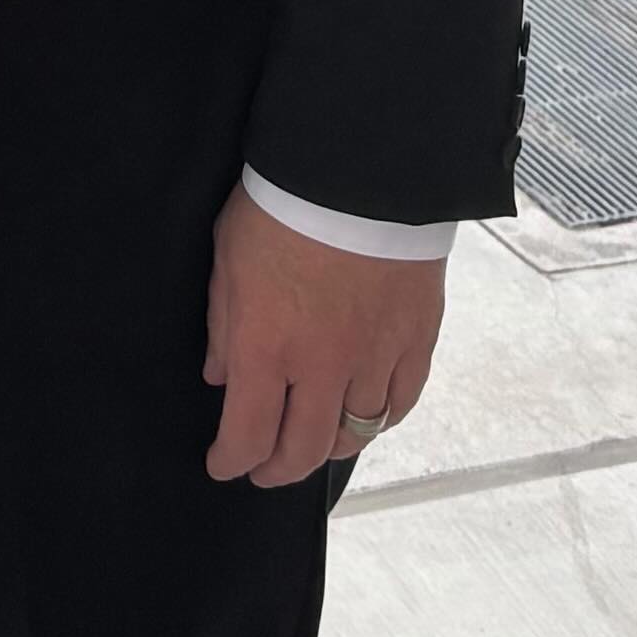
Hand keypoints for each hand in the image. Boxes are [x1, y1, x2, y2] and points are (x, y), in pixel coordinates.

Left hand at [203, 190, 445, 488]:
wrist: (359, 166)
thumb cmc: (284, 202)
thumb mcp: (227, 258)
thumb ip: (222, 324)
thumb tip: (220, 373)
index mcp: (265, 348)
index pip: (247, 436)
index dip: (232, 461)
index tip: (223, 463)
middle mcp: (321, 367)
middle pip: (303, 451)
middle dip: (276, 470)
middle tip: (264, 470)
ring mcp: (374, 357)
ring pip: (355, 434)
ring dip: (328, 447)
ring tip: (314, 443)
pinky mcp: (416, 338)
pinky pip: (401, 401)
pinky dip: (382, 418)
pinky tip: (367, 415)